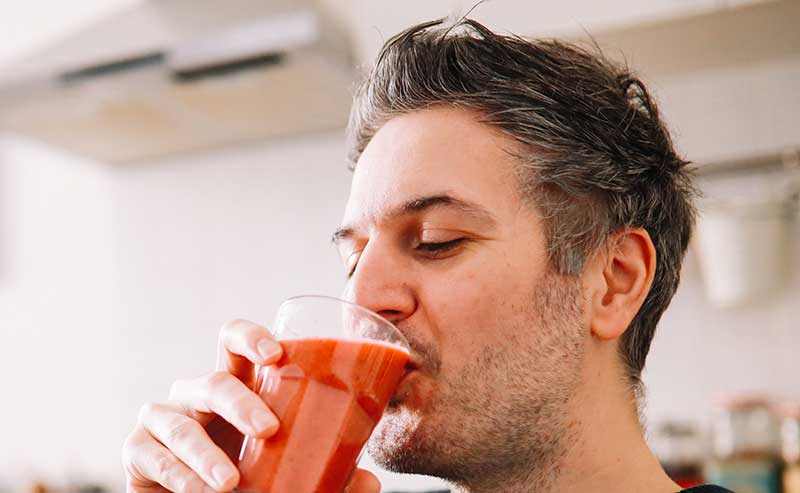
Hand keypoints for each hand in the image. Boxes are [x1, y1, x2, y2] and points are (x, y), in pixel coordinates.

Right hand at [122, 319, 381, 492]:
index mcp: (236, 387)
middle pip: (214, 380)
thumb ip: (327, 474)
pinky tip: (200, 492)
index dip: (251, 337)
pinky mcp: (138, 451)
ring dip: (205, 453)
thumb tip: (370, 482)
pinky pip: (150, 453)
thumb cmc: (247, 477)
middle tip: (269, 429)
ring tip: (230, 483)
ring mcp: (165, 419)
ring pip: (179, 419)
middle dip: (240, 402)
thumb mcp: (286, 471)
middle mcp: (199, 396)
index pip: (235, 343)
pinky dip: (177, 474)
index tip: (277, 353)